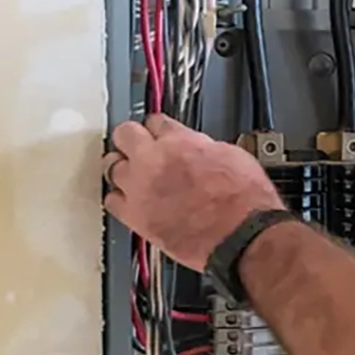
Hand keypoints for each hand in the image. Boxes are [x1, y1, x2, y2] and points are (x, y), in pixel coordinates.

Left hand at [102, 115, 284, 270]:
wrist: (241, 234)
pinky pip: (111, 201)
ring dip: (121, 167)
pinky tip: (128, 200)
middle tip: (137, 145)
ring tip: (130, 173)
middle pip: (124, 134)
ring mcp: (140, 188)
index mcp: (179, 141)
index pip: (156, 121)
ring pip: (111, 166)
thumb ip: (204, 148)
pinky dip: (119, 199)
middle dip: (131, 138)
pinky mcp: (135, 217)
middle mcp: (153, 160)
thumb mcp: (232, 156)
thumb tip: (197, 150)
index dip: (159, 126)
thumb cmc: (243, 200)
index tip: (159, 131)